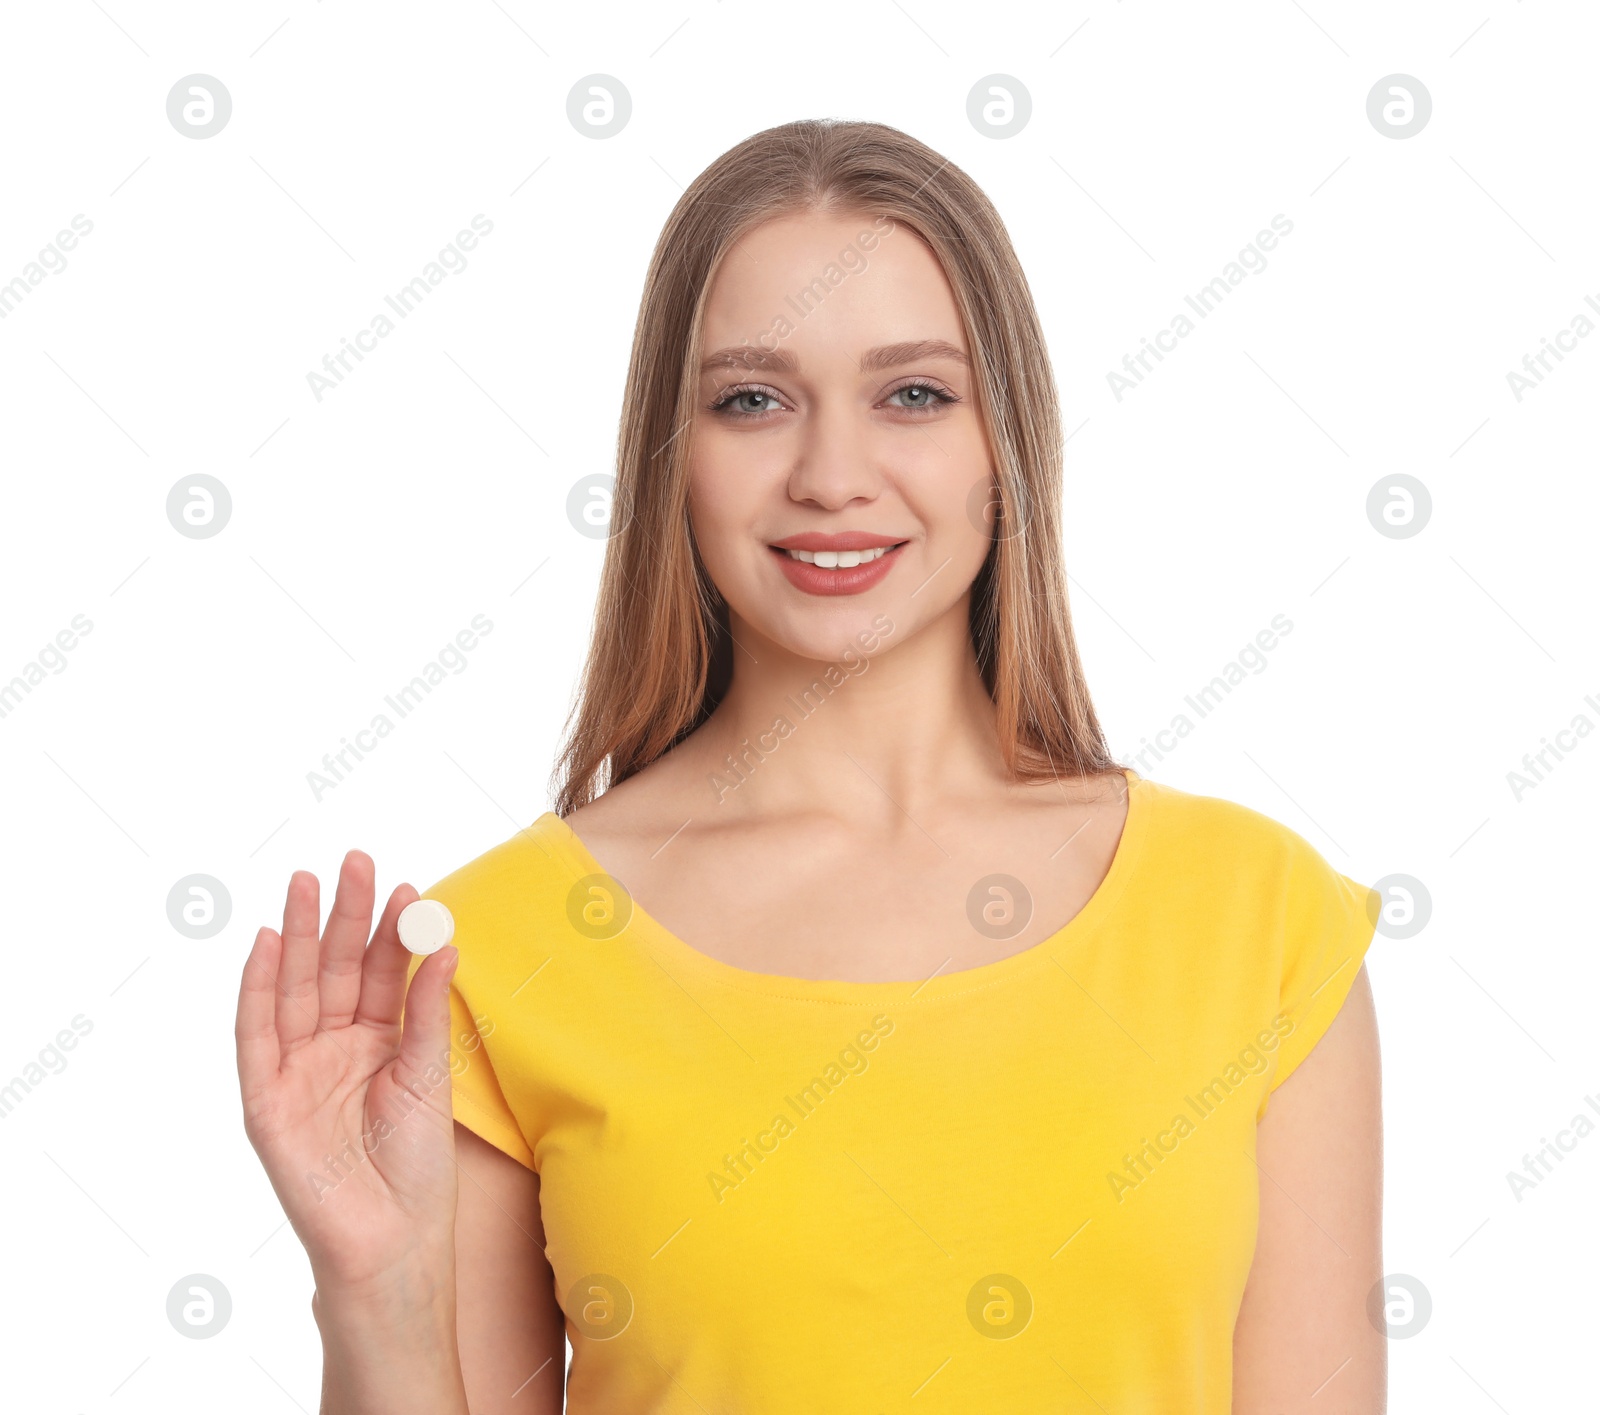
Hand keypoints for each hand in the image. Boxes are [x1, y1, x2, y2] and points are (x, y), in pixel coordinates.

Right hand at [235, 852, 460, 1295]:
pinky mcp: (266, 1098)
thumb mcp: (430, 1075)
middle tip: (353, 862)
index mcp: (379, 1040)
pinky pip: (257, 1034)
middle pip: (333, 968)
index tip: (404, 886)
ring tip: (305, 884)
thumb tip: (446, 942)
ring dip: (297, 936)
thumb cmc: (417, 1164)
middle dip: (341, 915)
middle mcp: (335, 1046)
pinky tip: (265, 943)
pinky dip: (257, 988)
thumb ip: (429, 1010)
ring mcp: (298, 1069)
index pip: (379, 971)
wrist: (391, 1238)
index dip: (387, 931)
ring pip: (294, 988)